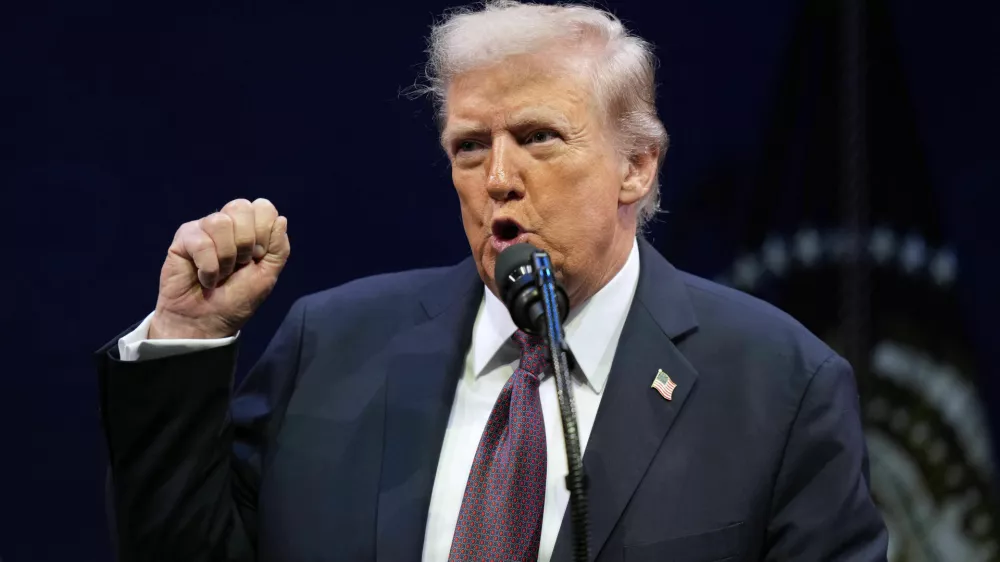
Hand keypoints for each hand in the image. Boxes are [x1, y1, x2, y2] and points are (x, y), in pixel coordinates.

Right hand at [148, 198, 290, 339]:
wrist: (208, 322)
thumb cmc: (237, 299)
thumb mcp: (268, 275)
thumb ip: (279, 248)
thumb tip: (281, 218)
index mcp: (250, 227)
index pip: (262, 207)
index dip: (264, 232)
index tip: (258, 257)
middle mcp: (227, 223)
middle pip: (240, 207)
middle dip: (245, 243)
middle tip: (239, 265)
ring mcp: (203, 229)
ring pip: (219, 222)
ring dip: (225, 257)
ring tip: (221, 274)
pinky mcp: (183, 240)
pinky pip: (200, 242)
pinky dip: (208, 267)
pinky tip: (204, 278)